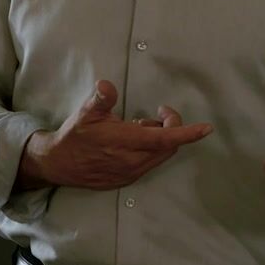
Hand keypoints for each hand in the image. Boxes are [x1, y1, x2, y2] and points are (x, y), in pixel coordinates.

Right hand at [28, 80, 213, 189]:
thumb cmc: (74, 136)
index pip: (165, 139)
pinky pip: (149, 163)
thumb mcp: (85, 113)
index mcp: (125, 142)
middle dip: (171, 128)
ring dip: (160, 140)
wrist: (58, 164)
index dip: (187, 133)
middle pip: (168, 146)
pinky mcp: (127, 180)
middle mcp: (132, 161)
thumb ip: (101, 99)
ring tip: (140, 126)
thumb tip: (107, 85)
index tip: (205, 128)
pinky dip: (150, 150)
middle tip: (159, 113)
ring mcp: (130, 173)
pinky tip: (133, 142)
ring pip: (160, 156)